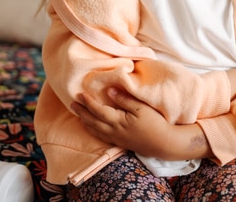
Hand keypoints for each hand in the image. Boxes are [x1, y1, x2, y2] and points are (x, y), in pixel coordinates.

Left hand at [72, 88, 212, 159]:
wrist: (163, 143)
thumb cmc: (155, 123)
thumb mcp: (141, 108)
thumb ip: (125, 99)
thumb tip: (110, 91)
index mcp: (118, 121)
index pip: (98, 111)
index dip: (88, 102)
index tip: (80, 94)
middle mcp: (113, 131)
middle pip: (92, 121)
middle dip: (81, 112)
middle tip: (72, 103)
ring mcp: (116, 138)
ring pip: (94, 130)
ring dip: (84, 121)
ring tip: (78, 113)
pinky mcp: (119, 142)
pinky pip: (100, 136)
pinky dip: (92, 129)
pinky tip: (91, 126)